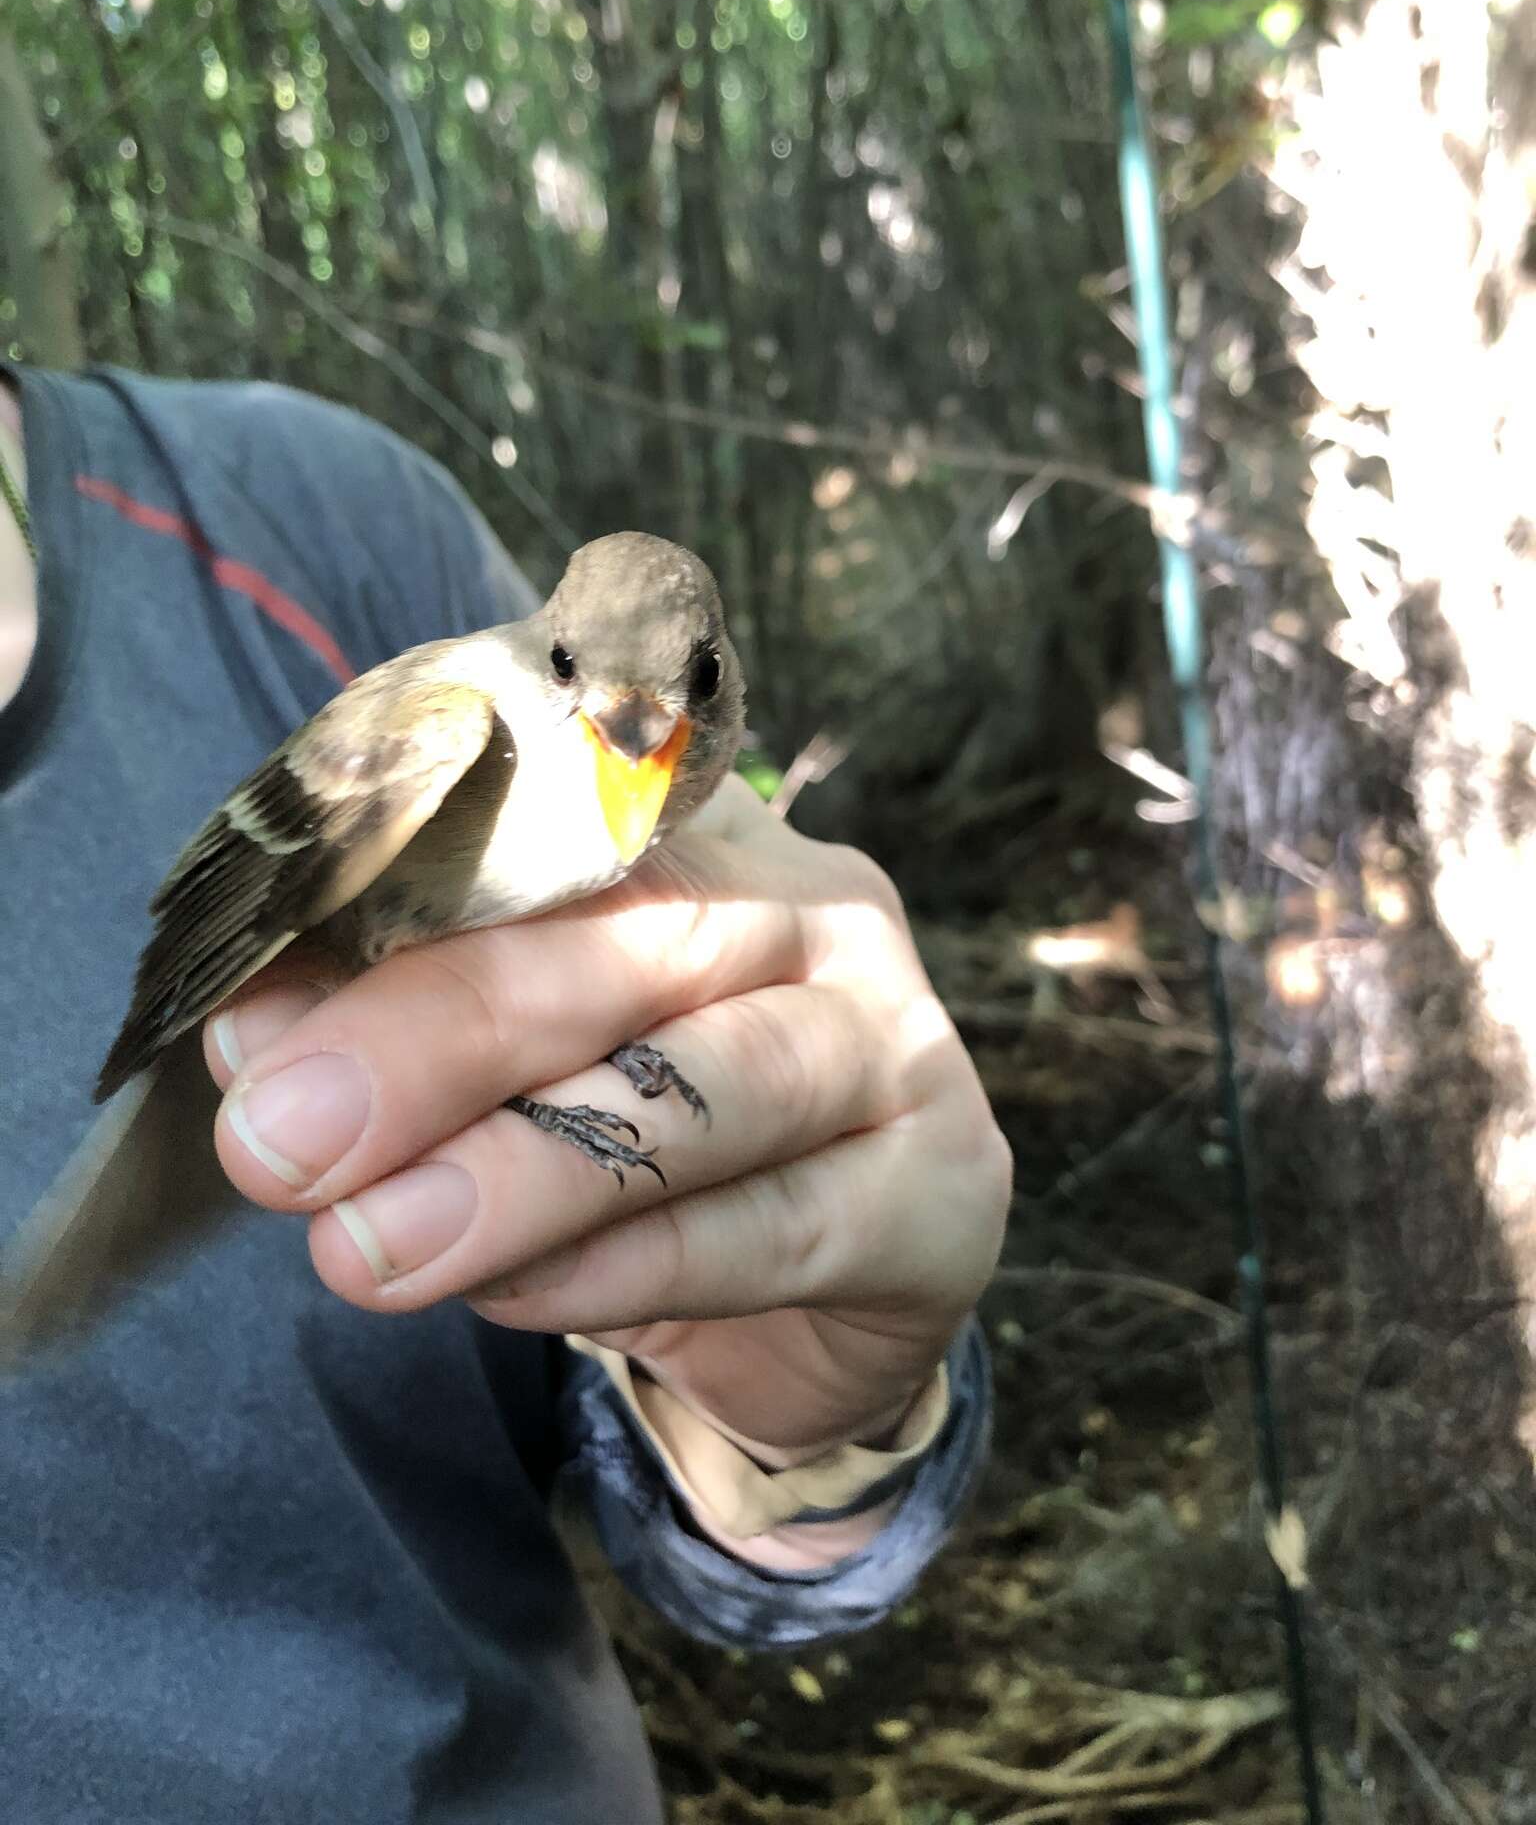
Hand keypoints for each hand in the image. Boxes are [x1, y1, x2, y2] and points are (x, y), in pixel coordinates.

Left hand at [205, 777, 1010, 1556]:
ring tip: (367, 1248)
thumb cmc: (648, 1132)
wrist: (829, 1281)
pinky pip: (774, 1225)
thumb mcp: (515, 1063)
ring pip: (713, 1085)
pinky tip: (508, 1299)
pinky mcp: (944, 1188)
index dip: (395, 898)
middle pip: (635, 939)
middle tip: (278, 1136)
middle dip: (439, 1036)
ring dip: (525, 1172)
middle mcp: (817, 905)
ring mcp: (899, 1039)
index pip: (553, 824)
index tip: (243, 1000)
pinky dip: (627, 1266)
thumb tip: (246, 1038)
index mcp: (701, 833)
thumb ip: (395, 1027)